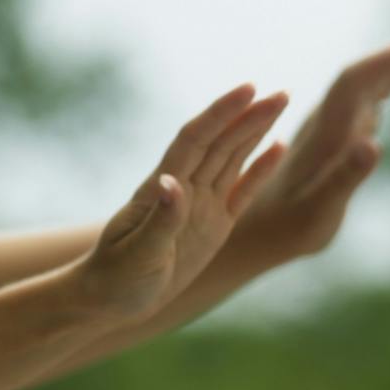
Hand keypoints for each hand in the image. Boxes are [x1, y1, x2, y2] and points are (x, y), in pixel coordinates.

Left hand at [71, 84, 288, 318]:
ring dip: (255, 132)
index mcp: (160, 189)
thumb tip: (173, 183)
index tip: (247, 89)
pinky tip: (279, 147)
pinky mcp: (213, 225)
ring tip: (279, 104)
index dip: (219, 114)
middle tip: (281, 92)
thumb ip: (159, 220)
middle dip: (247, 116)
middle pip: (219, 143)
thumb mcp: (137, 253)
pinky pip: (242, 191)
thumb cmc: (114, 278)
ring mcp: (200, 206)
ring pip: (232, 159)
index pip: (194, 141)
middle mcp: (182, 190)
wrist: (108, 300)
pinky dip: (260, 169)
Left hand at [231, 19, 389, 263]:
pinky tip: (382, 98)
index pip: (353, 85)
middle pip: (357, 81)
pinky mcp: (322, 150)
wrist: (246, 238)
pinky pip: (351, 113)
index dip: (385, 61)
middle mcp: (320, 129)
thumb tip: (373, 143)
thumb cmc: (280, 232)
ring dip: (388, 69)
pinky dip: (375, 96)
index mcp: (321, 136)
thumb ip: (344, 178)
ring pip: (355, 94)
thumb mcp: (315, 212)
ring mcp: (322, 137)